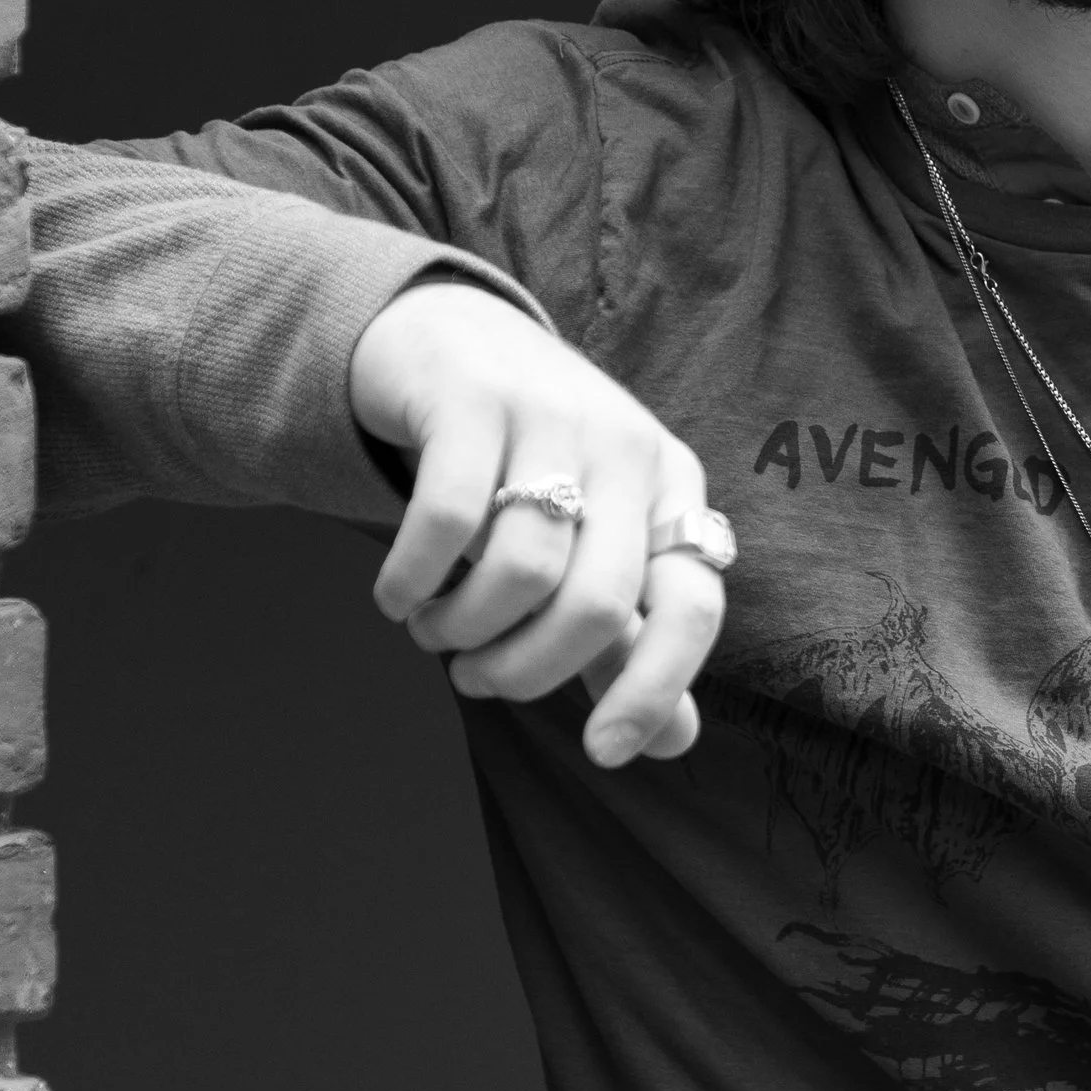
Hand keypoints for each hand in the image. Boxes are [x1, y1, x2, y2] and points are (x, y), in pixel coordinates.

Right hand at [349, 283, 725, 768]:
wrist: (450, 337)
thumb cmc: (530, 465)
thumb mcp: (594, 543)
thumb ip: (628, 641)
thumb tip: (675, 744)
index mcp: (671, 491)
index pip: (692, 607)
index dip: (654, 690)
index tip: (603, 752)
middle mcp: (626, 450)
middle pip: (596, 604)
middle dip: (526, 671)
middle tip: (477, 680)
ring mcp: (553, 416)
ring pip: (520, 570)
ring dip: (461, 631)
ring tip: (435, 633)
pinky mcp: (473, 399)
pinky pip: (445, 520)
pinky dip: (413, 581)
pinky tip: (397, 596)